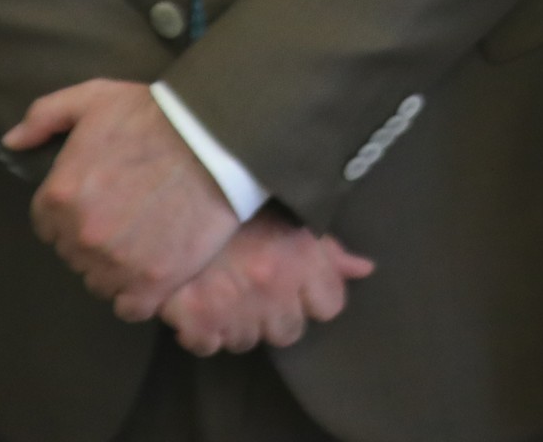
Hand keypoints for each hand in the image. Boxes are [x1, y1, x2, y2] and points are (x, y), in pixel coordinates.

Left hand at [8, 78, 238, 319]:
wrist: (219, 137)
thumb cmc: (157, 116)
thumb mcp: (96, 98)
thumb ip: (44, 116)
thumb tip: (11, 142)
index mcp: (58, 198)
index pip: (49, 227)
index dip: (76, 215)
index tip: (104, 202)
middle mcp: (80, 236)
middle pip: (75, 256)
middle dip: (96, 240)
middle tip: (131, 218)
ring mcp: (115, 263)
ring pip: (100, 283)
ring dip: (117, 270)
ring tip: (147, 243)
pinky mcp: (152, 281)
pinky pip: (130, 308)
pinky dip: (139, 295)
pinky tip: (155, 272)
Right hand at [158, 211, 374, 355]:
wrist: (177, 196)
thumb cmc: (240, 205)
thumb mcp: (291, 218)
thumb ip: (329, 251)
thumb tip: (365, 270)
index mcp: (302, 260)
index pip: (330, 305)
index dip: (313, 298)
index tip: (297, 287)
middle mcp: (274, 288)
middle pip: (289, 332)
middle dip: (276, 317)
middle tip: (257, 293)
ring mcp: (235, 308)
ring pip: (247, 341)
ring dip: (238, 325)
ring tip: (226, 295)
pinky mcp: (196, 321)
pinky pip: (208, 346)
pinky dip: (203, 333)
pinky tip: (200, 308)